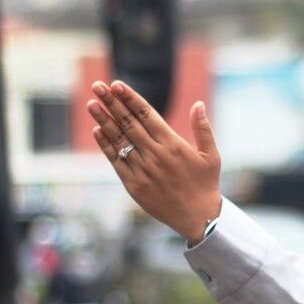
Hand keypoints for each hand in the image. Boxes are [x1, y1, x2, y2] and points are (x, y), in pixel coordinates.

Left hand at [88, 80, 222, 243]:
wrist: (197, 218)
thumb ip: (203, 129)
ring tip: (92, 104)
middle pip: (129, 123)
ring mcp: (143, 170)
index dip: (130, 98)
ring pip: (119, 140)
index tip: (117, 85)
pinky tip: (98, 131)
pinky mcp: (134, 185)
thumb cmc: (205, 184)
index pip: (146, 114)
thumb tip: (198, 104)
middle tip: (98, 87)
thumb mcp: (211, 155)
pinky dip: (106, 146)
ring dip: (104, 121)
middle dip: (112, 103)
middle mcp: (155, 155)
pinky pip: (116, 161)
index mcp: (173, 144)